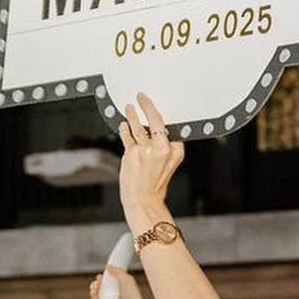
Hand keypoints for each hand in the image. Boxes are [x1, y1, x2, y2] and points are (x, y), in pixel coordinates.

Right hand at [89, 267, 149, 298]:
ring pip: (99, 293)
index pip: (115, 281)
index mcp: (125, 290)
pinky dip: (93, 295)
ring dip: (95, 287)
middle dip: (101, 281)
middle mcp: (118, 297)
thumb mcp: (127, 278)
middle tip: (99, 277)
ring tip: (96, 283)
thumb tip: (108, 267)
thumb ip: (118, 271)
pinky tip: (93, 290)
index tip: (106, 271)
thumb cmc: (133, 297)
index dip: (109, 276)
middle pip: (106, 287)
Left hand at [118, 93, 183, 219]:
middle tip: (142, 97)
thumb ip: (164, 148)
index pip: (169, 127)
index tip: (154, 107)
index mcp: (176, 151)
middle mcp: (162, 149)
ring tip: (129, 108)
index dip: (159, 115)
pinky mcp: (133, 153)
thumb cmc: (154, 185)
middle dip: (147, 106)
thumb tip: (154, 130)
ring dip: (132, 115)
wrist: (143, 201)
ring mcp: (146, 150)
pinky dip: (124, 129)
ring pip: (138, 126)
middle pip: (155, 120)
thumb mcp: (168, 165)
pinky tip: (123, 124)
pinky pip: (127, 136)